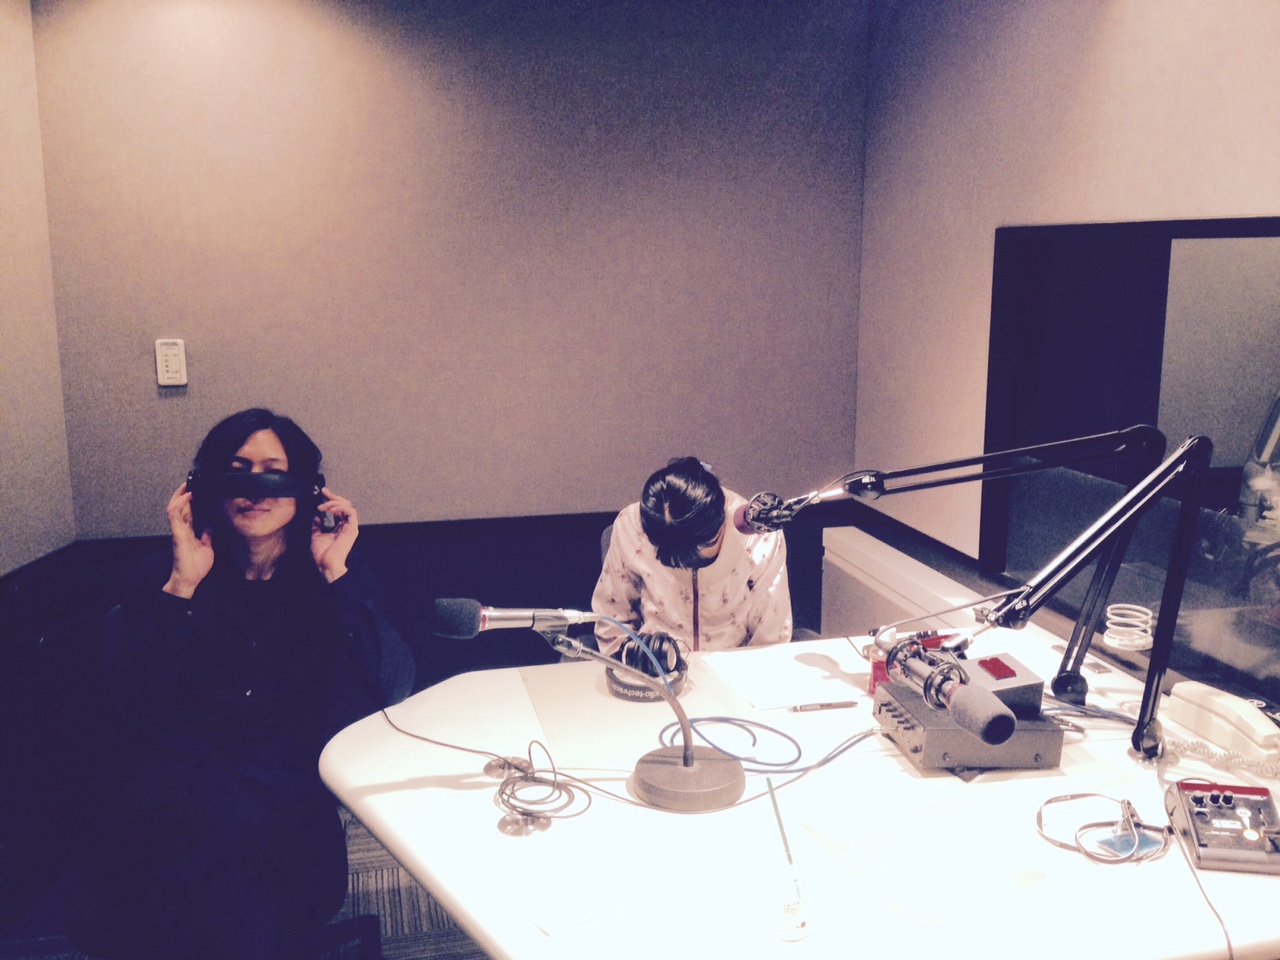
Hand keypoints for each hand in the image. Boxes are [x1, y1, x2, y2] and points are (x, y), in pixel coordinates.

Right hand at [163, 481, 213, 597]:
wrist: (189, 580)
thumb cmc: (195, 566)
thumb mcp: (207, 547)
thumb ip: (207, 535)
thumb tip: (211, 525)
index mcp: (188, 531)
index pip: (188, 511)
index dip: (190, 499)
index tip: (197, 489)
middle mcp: (182, 529)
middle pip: (179, 506)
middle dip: (183, 493)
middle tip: (190, 482)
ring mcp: (178, 531)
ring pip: (174, 508)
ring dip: (180, 495)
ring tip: (187, 485)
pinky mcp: (177, 535)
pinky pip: (174, 517)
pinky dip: (179, 505)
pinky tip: (186, 497)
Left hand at [312, 487, 357, 581]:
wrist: (326, 564)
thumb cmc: (321, 554)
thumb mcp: (316, 535)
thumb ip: (317, 525)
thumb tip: (316, 516)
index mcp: (340, 527)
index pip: (339, 509)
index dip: (332, 499)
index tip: (323, 493)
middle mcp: (346, 525)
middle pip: (345, 505)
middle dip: (334, 497)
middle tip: (325, 493)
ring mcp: (350, 527)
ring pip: (348, 506)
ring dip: (335, 503)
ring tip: (324, 507)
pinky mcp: (352, 529)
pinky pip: (351, 512)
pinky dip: (341, 508)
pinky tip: (331, 510)